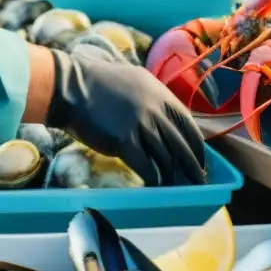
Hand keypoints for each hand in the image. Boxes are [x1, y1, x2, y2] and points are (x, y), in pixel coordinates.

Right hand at [45, 50, 206, 185]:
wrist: (70, 86)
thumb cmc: (97, 83)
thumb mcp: (134, 79)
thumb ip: (151, 96)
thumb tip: (162, 114)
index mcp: (160, 93)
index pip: (187, 123)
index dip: (196, 145)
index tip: (200, 159)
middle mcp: (155, 108)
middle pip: (181, 144)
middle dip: (191, 166)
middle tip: (197, 182)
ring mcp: (141, 124)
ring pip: (165, 157)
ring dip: (174, 177)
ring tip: (179, 190)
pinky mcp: (124, 141)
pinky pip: (146, 166)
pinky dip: (153, 179)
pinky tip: (155, 187)